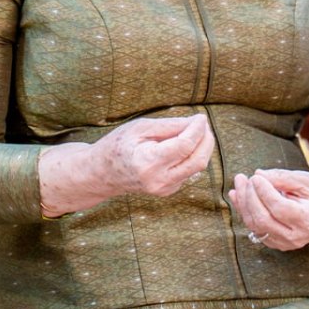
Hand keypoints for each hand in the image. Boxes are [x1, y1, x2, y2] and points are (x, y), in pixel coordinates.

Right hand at [39, 113, 213, 216]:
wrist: (102, 173)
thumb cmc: (118, 145)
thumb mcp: (139, 127)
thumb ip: (169, 126)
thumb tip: (196, 122)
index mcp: (148, 162)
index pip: (184, 146)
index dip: (197, 130)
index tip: (201, 117)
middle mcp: (159, 180)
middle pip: (198, 160)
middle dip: (206, 139)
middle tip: (202, 123)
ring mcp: (165, 189)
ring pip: (197, 167)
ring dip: (202, 147)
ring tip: (194, 130)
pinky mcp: (169, 191)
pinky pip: (189, 171)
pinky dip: (192, 155)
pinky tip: (183, 145)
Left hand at [228, 169, 308, 250]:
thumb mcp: (306, 180)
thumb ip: (283, 177)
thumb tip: (258, 174)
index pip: (280, 208)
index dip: (265, 192)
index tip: (256, 177)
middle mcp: (297, 236)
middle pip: (264, 219)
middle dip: (250, 196)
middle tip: (245, 178)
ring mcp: (284, 243)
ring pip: (255, 225)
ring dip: (243, 202)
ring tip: (240, 181)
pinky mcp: (274, 243)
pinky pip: (253, 228)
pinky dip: (243, 210)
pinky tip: (238, 194)